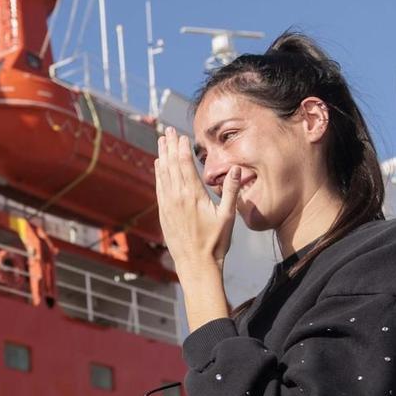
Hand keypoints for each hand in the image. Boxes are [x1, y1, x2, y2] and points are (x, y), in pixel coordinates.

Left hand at [154, 127, 240, 272]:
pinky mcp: (164, 214)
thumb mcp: (228, 217)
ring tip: (161, 141)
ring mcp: (168, 206)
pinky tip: (158, 166)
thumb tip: (236, 169)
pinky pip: (159, 188)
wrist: (196, 265)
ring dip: (162, 156)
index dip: (182, 148)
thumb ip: (230, 191)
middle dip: (170, 146)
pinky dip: (158, 174)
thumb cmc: (216, 243)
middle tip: (167, 130)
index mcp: (193, 196)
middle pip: (171, 166)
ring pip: (163, 175)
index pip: (185, 165)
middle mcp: (177, 198)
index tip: (180, 134)